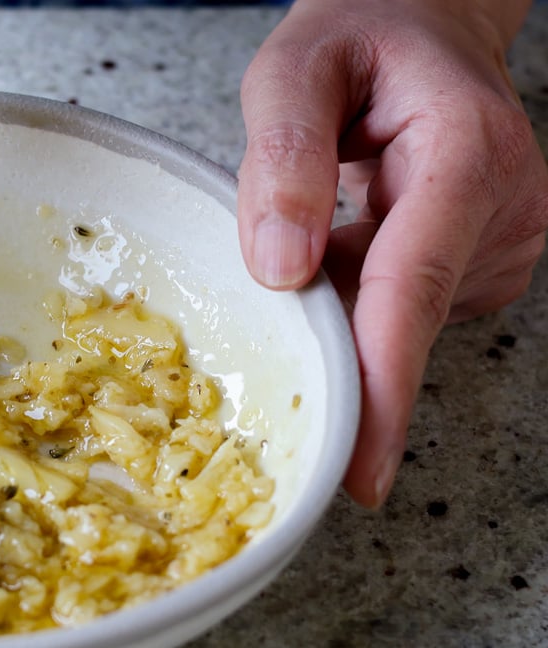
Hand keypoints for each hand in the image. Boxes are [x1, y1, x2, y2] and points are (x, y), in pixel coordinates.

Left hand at [238, 0, 547, 506]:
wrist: (420, 20)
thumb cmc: (360, 35)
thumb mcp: (293, 70)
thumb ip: (283, 160)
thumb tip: (281, 271)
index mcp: (463, 152)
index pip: (416, 288)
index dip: (385, 385)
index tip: (363, 467)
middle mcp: (502, 207)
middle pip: (404, 319)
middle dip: (337, 350)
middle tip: (281, 323)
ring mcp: (500, 243)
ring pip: (395, 317)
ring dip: (339, 296)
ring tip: (333, 213)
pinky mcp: (481, 264)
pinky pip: (400, 307)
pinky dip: (357, 290)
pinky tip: (353, 234)